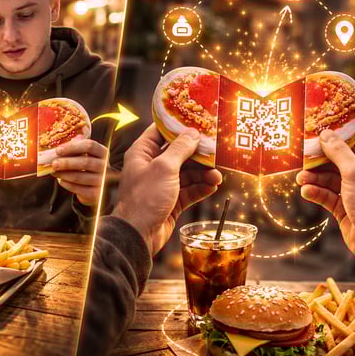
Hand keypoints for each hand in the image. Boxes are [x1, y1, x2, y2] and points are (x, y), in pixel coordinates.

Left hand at [52, 139, 107, 205]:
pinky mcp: (97, 194)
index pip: (89, 146)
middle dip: (67, 163)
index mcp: (102, 152)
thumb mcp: (85, 155)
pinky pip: (79, 189)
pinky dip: (68, 185)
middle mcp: (105, 166)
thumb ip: (75, 148)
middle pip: (85, 162)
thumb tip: (58, 145)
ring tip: (54, 172)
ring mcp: (102, 181)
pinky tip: (61, 181)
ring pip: (80, 177)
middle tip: (53, 164)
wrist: (97, 187)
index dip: (72, 147)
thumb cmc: (88, 167)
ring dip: (64, 174)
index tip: (58, 150)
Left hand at [114, 124, 222, 255]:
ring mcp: (162, 184)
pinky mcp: (171, 201)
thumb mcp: (164, 167)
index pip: (161, 132)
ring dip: (203, 173)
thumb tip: (193, 133)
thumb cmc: (144, 198)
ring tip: (216, 176)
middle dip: (198, 154)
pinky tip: (213, 186)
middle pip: (179, 153)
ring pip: (187, 173)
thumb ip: (180, 149)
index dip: (179, 125)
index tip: (199, 121)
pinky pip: (189, 190)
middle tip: (216, 152)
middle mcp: (151, 166)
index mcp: (142, 153)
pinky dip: (201, 188)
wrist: (138, 234)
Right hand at [296, 129, 354, 260]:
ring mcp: (353, 189)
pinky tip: (307, 192)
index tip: (317, 128)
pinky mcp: (343, 205)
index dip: (337, 132)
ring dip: (313, 177)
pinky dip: (315, 192)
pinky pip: (325, 194)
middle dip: (318, 158)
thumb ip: (339, 152)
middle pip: (337, 158)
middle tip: (302, 157)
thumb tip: (326, 134)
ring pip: (328, 177)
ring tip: (301, 179)